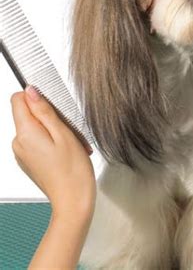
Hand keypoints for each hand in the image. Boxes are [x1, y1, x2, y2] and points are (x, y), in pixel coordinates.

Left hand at [10, 85, 95, 218]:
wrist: (73, 200)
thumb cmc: (73, 171)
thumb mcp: (64, 133)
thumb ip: (45, 110)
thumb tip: (31, 91)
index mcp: (25, 134)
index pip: (18, 99)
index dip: (37, 97)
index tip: (54, 106)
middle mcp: (18, 143)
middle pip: (29, 113)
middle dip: (51, 116)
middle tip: (69, 131)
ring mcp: (22, 153)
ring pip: (36, 127)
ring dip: (55, 130)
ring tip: (71, 144)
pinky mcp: (29, 160)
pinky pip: (38, 141)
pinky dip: (53, 141)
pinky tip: (67, 151)